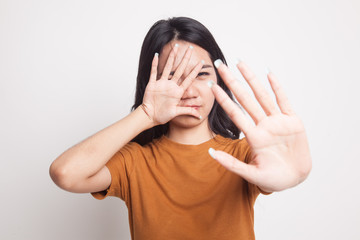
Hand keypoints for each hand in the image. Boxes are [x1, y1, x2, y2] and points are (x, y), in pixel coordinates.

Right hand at [142, 45, 202, 125]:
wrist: (150, 116)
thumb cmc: (162, 115)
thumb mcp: (177, 112)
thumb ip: (187, 111)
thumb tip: (199, 116)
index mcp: (178, 92)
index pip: (188, 78)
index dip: (195, 71)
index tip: (202, 62)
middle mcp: (171, 86)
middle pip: (179, 69)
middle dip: (185, 59)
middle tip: (190, 48)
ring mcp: (162, 84)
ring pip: (167, 68)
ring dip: (171, 58)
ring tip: (175, 48)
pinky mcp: (153, 85)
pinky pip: (153, 73)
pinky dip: (154, 64)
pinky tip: (156, 55)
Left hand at [208, 60, 311, 191]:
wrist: (296, 179)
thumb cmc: (273, 178)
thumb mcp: (251, 174)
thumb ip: (231, 164)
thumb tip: (210, 153)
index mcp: (253, 137)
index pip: (234, 113)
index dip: (223, 99)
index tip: (211, 85)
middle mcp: (263, 125)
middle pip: (245, 99)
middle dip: (232, 82)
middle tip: (219, 65)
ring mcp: (278, 122)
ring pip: (262, 96)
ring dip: (252, 79)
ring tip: (240, 63)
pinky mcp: (294, 122)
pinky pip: (285, 101)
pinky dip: (278, 87)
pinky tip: (269, 73)